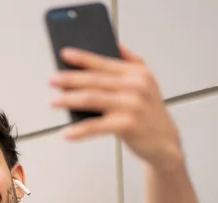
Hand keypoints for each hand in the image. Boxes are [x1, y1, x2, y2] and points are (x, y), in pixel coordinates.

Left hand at [50, 44, 183, 170]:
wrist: (166, 143)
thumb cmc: (149, 114)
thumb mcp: (147, 83)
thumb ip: (133, 62)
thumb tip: (116, 45)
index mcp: (137, 73)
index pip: (104, 62)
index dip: (82, 58)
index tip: (63, 54)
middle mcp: (136, 86)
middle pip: (94, 80)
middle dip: (69, 79)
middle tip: (52, 80)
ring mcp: (132, 106)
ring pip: (92, 99)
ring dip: (69, 100)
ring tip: (53, 102)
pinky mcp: (127, 125)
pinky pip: (96, 126)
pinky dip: (79, 130)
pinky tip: (67, 133)